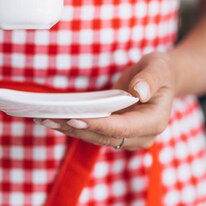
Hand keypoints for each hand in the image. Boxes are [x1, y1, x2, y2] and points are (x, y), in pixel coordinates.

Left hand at [35, 52, 177, 150]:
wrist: (161, 80)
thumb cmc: (160, 72)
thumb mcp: (159, 68)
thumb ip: (151, 79)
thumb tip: (138, 92)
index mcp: (155, 122)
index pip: (123, 128)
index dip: (99, 124)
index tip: (76, 118)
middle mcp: (141, 136)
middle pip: (104, 137)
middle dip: (76, 128)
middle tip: (50, 117)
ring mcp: (127, 138)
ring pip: (94, 138)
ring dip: (69, 129)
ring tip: (44, 117)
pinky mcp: (114, 134)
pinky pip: (92, 133)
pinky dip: (72, 126)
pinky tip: (52, 118)